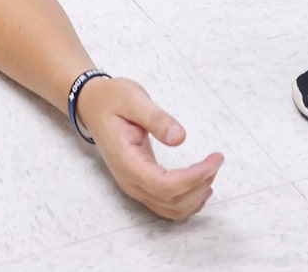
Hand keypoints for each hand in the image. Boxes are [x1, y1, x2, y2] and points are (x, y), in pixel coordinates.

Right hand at [78, 76, 220, 220]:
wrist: (92, 104)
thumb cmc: (111, 99)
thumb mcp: (133, 99)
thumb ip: (156, 118)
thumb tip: (180, 138)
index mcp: (127, 161)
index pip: (165, 185)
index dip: (194, 178)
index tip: (214, 159)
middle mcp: (130, 180)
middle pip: (171, 201)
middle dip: (199, 185)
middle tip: (215, 161)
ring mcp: (134, 185)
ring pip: (170, 209)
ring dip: (195, 196)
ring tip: (210, 171)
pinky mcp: (140, 183)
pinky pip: (166, 204)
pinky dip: (187, 201)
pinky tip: (201, 185)